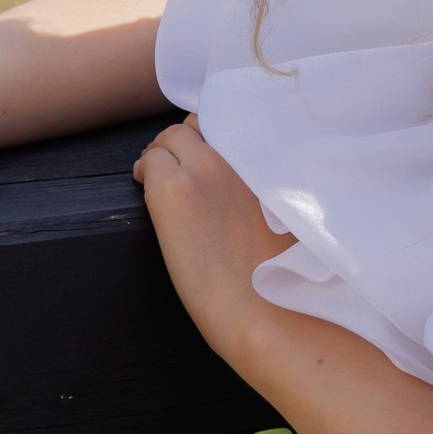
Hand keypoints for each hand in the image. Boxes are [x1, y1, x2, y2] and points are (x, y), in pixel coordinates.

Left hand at [134, 116, 293, 365]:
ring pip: (171, 137)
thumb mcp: (288, 215)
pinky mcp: (172, 189)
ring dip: (163, 154)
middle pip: (200, 124)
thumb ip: (268, 187)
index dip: (214, 140)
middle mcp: (238, 156)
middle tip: (177, 167)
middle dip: (186, 142)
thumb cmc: (281, 277)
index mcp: (270, 161)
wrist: (261, 308)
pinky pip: (149, 162)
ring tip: (157, 177)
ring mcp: (204, 169)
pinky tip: (144, 189)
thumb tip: (245, 184)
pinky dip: (145, 171)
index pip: (234, 125)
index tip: (206, 159)